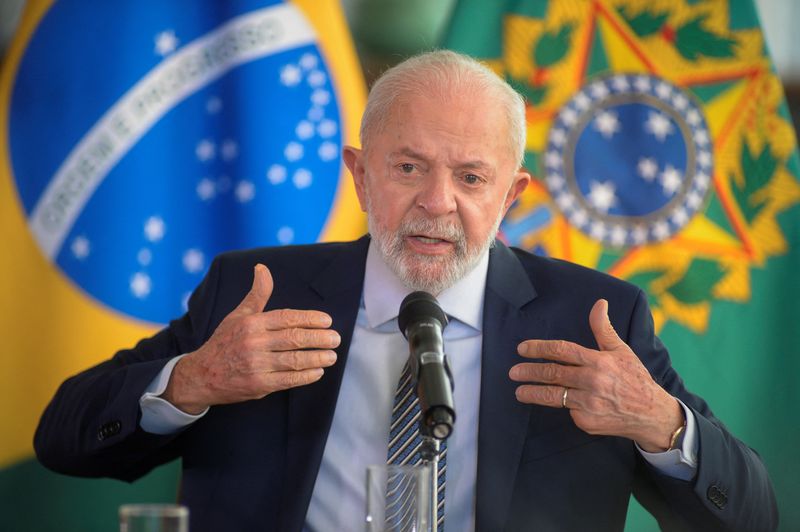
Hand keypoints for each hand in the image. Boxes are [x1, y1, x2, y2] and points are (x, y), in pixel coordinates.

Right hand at [162, 264, 339, 413]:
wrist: (201, 375)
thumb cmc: (224, 342)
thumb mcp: (238, 315)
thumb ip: (257, 294)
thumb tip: (262, 268)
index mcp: (252, 323)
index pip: (287, 318)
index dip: (310, 319)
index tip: (327, 321)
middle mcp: (254, 342)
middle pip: (294, 338)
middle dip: (319, 338)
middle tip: (336, 339)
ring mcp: (256, 365)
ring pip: (294, 360)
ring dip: (317, 358)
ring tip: (332, 356)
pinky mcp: (258, 385)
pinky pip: (288, 380)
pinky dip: (305, 376)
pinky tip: (318, 372)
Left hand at [509, 299, 682, 451]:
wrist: (652, 415)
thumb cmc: (635, 379)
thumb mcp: (621, 350)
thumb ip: (603, 328)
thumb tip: (599, 303)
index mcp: (599, 361)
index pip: (562, 350)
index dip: (539, 348)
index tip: (522, 349)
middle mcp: (592, 381)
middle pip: (553, 373)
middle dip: (529, 371)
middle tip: (513, 371)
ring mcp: (588, 403)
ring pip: (553, 396)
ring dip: (533, 393)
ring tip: (519, 391)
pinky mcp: (587, 421)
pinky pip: (568, 411)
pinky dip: (564, 406)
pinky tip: (561, 403)